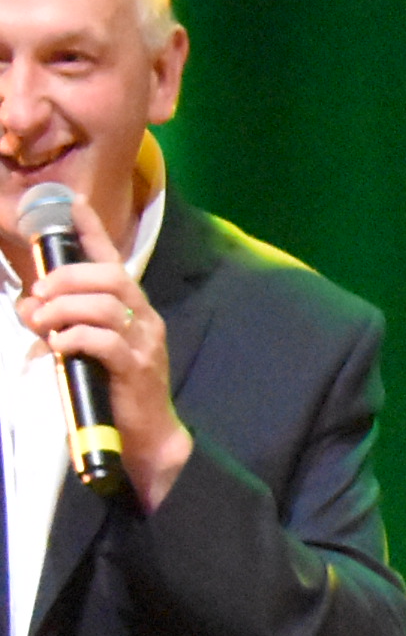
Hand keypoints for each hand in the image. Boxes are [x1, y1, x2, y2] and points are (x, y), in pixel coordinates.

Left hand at [20, 193, 183, 506]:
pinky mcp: (137, 367)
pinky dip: (74, 338)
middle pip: (108, 276)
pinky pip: (104, 341)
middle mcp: (142, 316)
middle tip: (40, 294)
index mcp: (130, 305)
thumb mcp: (83, 345)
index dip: (91, 229)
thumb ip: (57, 320)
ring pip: (103, 306)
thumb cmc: (113, 384)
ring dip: (63, 310)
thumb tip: (27, 305)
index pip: (111, 257)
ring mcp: (144, 341)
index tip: (70, 203)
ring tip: (44, 326)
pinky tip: (59, 346)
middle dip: (66, 278)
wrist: (147, 433)